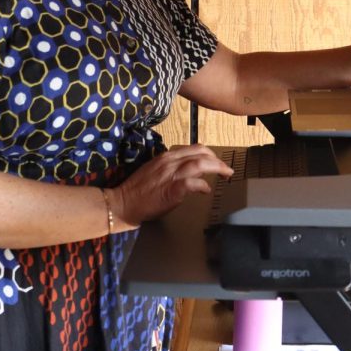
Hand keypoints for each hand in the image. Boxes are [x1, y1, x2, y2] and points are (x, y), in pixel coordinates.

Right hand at [110, 145, 233, 227]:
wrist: (123, 203)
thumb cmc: (138, 190)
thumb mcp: (155, 171)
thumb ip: (172, 168)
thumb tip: (190, 173)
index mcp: (166, 157)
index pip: (194, 148)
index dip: (209, 154)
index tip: (217, 162)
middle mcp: (170, 162)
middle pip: (200, 153)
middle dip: (217, 160)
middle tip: (227, 170)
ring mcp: (170, 174)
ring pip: (199, 164)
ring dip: (216, 168)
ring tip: (225, 175)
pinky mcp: (171, 189)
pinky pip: (192, 183)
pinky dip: (202, 185)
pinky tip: (206, 190)